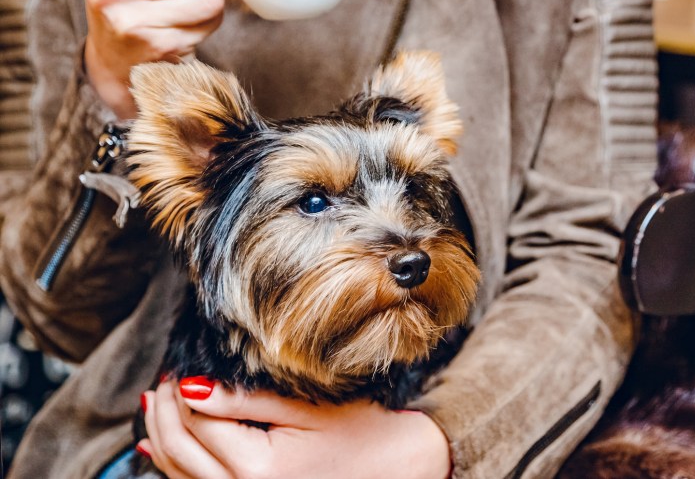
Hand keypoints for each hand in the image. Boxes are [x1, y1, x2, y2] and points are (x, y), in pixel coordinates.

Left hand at [138, 378, 451, 478]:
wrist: (402, 470)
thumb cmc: (365, 434)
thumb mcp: (309, 408)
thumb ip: (248, 399)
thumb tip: (192, 385)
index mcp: (259, 469)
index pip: (197, 421)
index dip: (181, 388)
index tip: (179, 362)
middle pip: (179, 450)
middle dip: (164, 411)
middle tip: (164, 378)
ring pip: (178, 474)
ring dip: (161, 436)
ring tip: (156, 402)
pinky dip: (171, 467)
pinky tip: (158, 446)